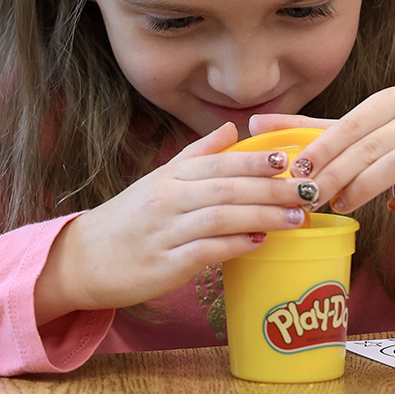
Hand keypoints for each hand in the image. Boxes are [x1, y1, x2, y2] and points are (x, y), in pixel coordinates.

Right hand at [34, 122, 312, 324]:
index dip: (254, 160)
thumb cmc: (127, 220)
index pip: (217, 162)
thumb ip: (195, 155)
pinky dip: (235, 245)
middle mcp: (166, 199)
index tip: (289, 159)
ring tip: (297, 218)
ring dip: (262, 216)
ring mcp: (165, 232)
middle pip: (225, 188)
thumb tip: (231, 129)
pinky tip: (259, 242)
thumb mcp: (157, 180)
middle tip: (310, 190)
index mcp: (168, 177)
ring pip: (221, 218)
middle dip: (272, 188)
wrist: (84, 259)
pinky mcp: (165, 264)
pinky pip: (205, 252)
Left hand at [249, 87, 394, 222]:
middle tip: (310, 197)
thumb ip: (308, 130)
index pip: (348, 125)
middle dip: (335, 174)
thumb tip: (255, 124)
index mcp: (393, 99)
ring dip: (363, 189)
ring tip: (340, 205)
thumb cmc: (393, 147)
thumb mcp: (354, 135)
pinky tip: (391, 209)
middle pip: (370, 147)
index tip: (296, 172)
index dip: (320, 150)